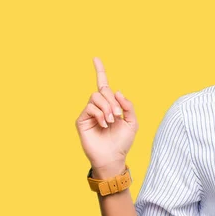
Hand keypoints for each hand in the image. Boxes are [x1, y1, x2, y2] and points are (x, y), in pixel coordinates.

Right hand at [75, 57, 138, 175]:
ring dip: (107, 108)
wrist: (113, 158)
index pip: (103, 84)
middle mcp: (99, 106)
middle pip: (103, 90)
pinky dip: (99, 114)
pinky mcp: (82, 120)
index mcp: (110, 104)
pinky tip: (104, 124)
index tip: (95, 58)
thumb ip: (128, 105)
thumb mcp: (132, 122)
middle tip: (117, 116)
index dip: (99, 70)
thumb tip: (117, 91)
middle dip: (113, 101)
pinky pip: (90, 107)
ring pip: (95, 96)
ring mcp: (89, 113)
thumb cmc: (122, 142)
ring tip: (110, 121)